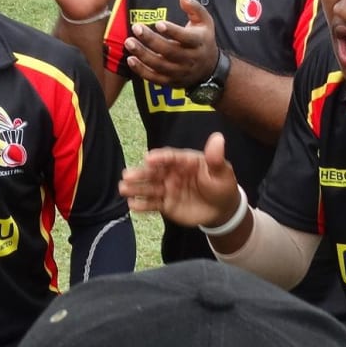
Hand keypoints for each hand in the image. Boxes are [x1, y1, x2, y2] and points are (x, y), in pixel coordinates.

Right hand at [118, 133, 243, 226]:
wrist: (222, 209)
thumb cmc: (221, 185)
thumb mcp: (222, 171)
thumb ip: (215, 158)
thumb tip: (218, 137)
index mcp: (184, 161)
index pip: (170, 157)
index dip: (159, 158)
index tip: (148, 158)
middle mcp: (171, 173)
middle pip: (154, 172)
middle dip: (140, 173)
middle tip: (126, 175)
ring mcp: (167, 189)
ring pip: (149, 188)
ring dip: (136, 188)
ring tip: (123, 189)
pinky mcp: (166, 204)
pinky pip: (152, 204)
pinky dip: (142, 205)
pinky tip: (132, 205)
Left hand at [123, 0, 219, 87]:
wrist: (210, 69)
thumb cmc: (203, 39)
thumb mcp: (205, 22)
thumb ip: (194, 8)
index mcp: (199, 42)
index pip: (186, 37)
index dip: (172, 31)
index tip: (158, 23)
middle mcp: (190, 59)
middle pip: (169, 51)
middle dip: (151, 40)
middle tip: (136, 28)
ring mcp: (180, 72)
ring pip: (160, 66)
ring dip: (143, 54)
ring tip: (129, 42)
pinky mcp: (171, 82)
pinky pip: (155, 78)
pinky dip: (142, 71)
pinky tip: (131, 59)